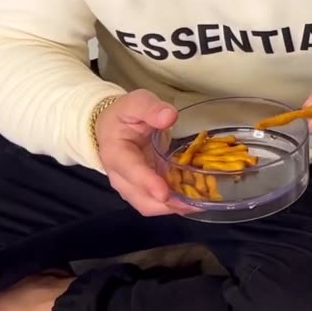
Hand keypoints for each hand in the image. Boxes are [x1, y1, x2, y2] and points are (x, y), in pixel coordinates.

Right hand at [95, 89, 197, 215]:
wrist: (110, 127)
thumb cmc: (124, 115)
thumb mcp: (136, 103)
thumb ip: (150, 108)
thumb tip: (169, 116)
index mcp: (116, 153)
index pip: (131, 171)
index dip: (148, 183)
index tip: (164, 193)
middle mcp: (120, 177)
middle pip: (141, 199)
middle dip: (167, 204)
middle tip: (196, 203)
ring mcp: (131, 186)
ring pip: (150, 205)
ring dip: (174, 207)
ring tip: (201, 201)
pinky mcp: (143, 189)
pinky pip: (158, 202)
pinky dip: (176, 203)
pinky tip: (196, 198)